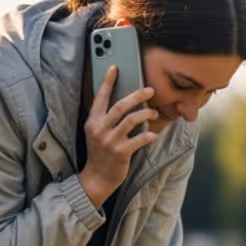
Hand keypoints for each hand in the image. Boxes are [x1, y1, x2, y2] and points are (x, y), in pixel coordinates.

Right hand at [79, 65, 156, 208]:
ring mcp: (110, 141)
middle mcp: (100, 129)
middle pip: (120, 106)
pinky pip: (138, 140)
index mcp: (92, 121)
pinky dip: (147, 136)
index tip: (115, 68)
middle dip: (137, 96)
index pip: (100, 97)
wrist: (97, 178)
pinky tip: (153, 135)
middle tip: (150, 90)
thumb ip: (104, 118)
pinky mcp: (121, 152)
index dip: (108, 82)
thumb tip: (122, 101)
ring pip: (131, 120)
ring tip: (153, 113)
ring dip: (145, 114)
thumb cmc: (100, 153)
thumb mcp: (96, 133)